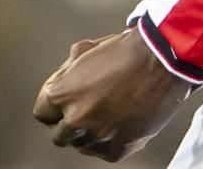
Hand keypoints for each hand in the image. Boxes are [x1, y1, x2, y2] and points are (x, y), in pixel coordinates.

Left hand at [32, 26, 193, 160]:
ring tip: (100, 118)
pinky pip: (103, 152)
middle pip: (58, 135)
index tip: (60, 103)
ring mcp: (99, 135)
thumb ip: (68, 71)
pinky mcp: (121, 146)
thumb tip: (64, 80)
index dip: (51, 106)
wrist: (161, 60)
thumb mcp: (86, 50)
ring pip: (80, 145)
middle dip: (66, 124)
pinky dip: (106, 143)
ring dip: (86, 134)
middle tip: (79, 113)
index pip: (41, 112)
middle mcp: (77, 117)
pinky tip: (113, 129)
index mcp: (63, 94)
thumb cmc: (124, 50)